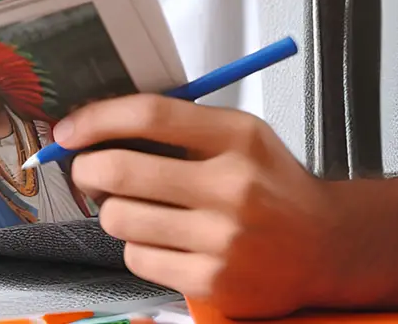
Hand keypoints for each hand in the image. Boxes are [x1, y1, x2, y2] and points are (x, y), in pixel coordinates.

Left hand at [58, 94, 336, 317]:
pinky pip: (137, 259)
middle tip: (87, 169)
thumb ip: (178, 122)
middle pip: (121, 170)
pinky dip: (137, 247)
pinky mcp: (214, 283)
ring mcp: (223, 240)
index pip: (148, 115)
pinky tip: (161, 239)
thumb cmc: (271, 183)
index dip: (96, 119)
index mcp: (235, 137)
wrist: (328, 246)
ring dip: (112, 210)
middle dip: (86, 169)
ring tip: (133, 206)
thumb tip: (98, 121)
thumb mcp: (238, 133)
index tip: (68, 130)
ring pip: (120, 219)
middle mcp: (231, 187)